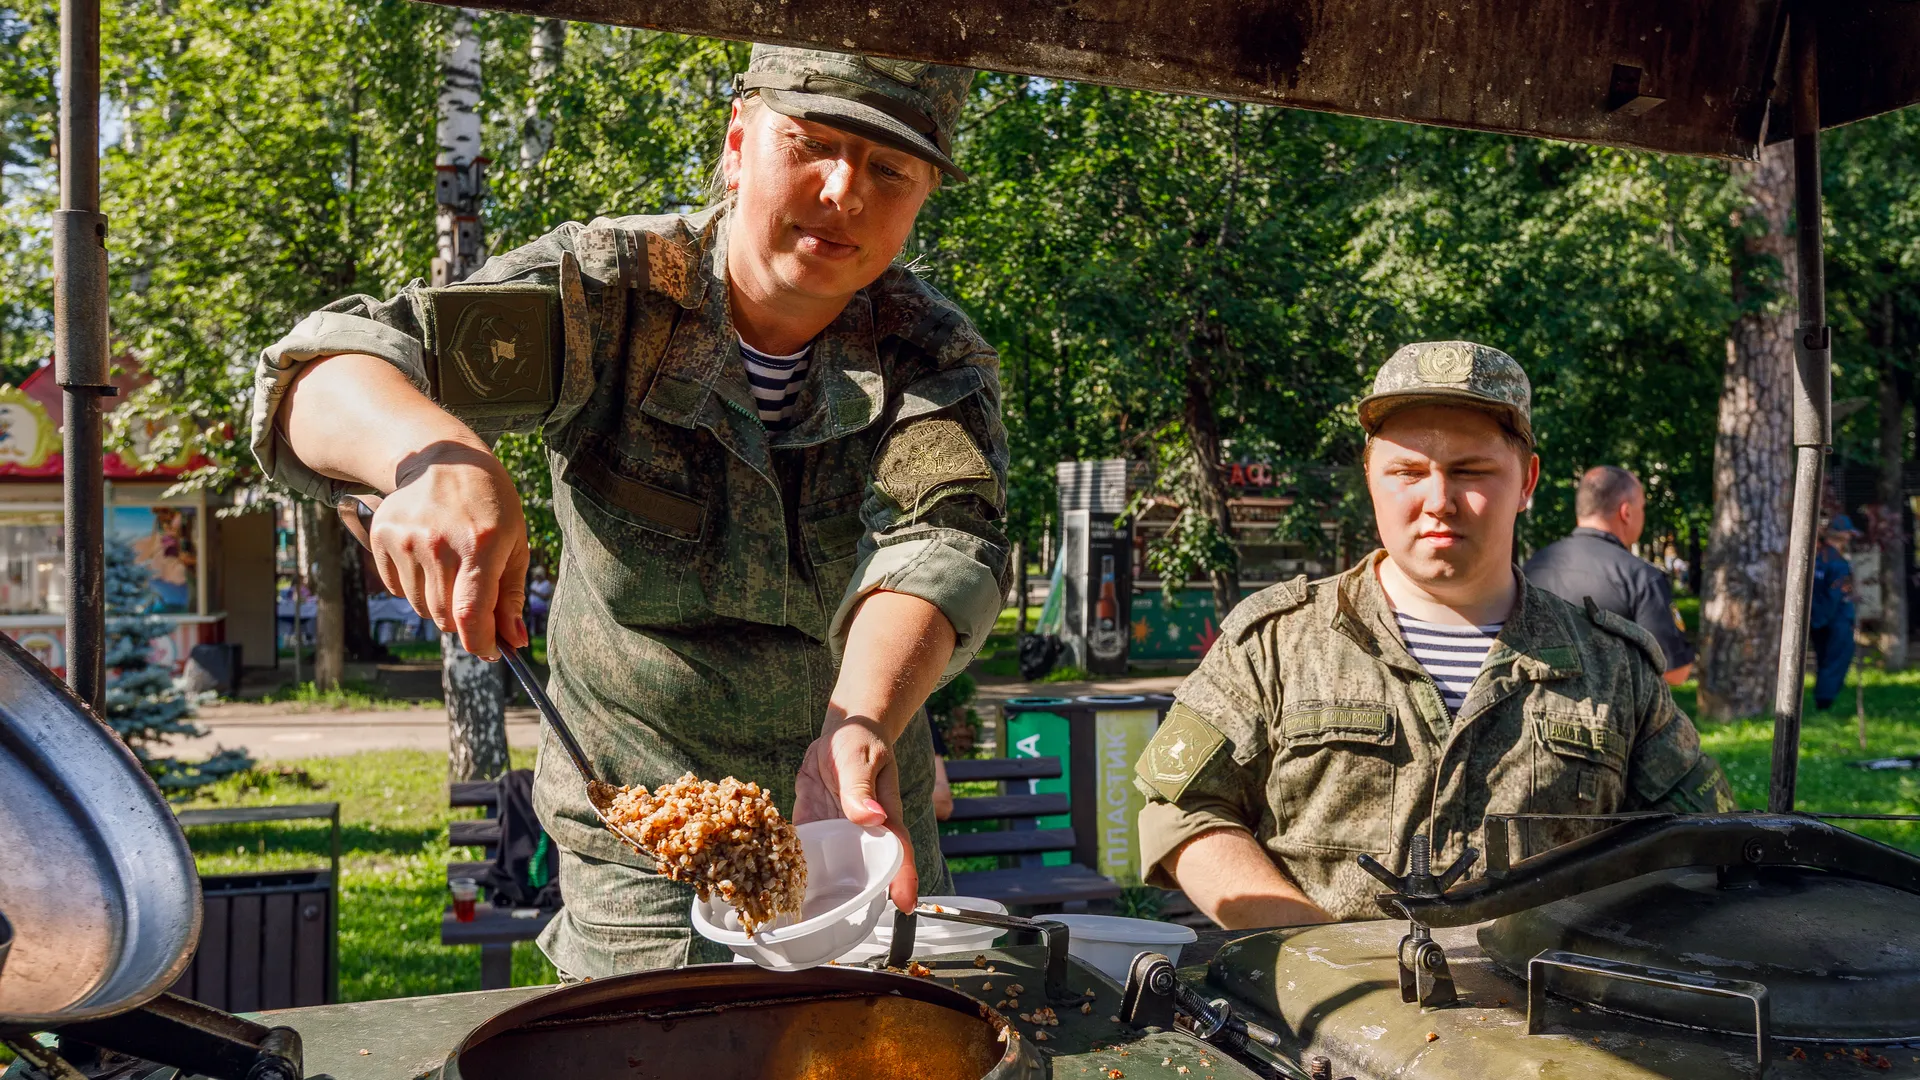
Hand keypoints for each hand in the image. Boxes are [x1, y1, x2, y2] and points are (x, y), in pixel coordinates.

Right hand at [367, 441, 529, 659]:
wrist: (443, 460)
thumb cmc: (489, 505)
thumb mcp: (514, 543)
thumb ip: (510, 595)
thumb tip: (514, 641)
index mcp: (479, 544)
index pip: (470, 613)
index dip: (480, 642)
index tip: (491, 651)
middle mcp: (438, 543)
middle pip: (445, 617)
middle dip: (463, 621)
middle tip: (473, 601)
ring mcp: (405, 540)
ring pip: (420, 607)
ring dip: (438, 602)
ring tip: (450, 567)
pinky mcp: (381, 537)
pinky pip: (397, 589)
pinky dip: (414, 586)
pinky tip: (427, 557)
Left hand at [794, 714, 918, 911]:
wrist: (840, 732)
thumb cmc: (861, 741)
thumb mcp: (860, 759)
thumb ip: (861, 788)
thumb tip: (870, 816)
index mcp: (883, 818)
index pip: (898, 853)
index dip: (903, 881)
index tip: (905, 906)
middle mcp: (861, 833)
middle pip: (865, 872)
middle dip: (856, 899)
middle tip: (839, 926)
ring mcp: (836, 833)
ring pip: (832, 869)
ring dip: (821, 892)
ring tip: (804, 921)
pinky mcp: (812, 827)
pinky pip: (802, 852)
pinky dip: (790, 868)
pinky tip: (773, 887)